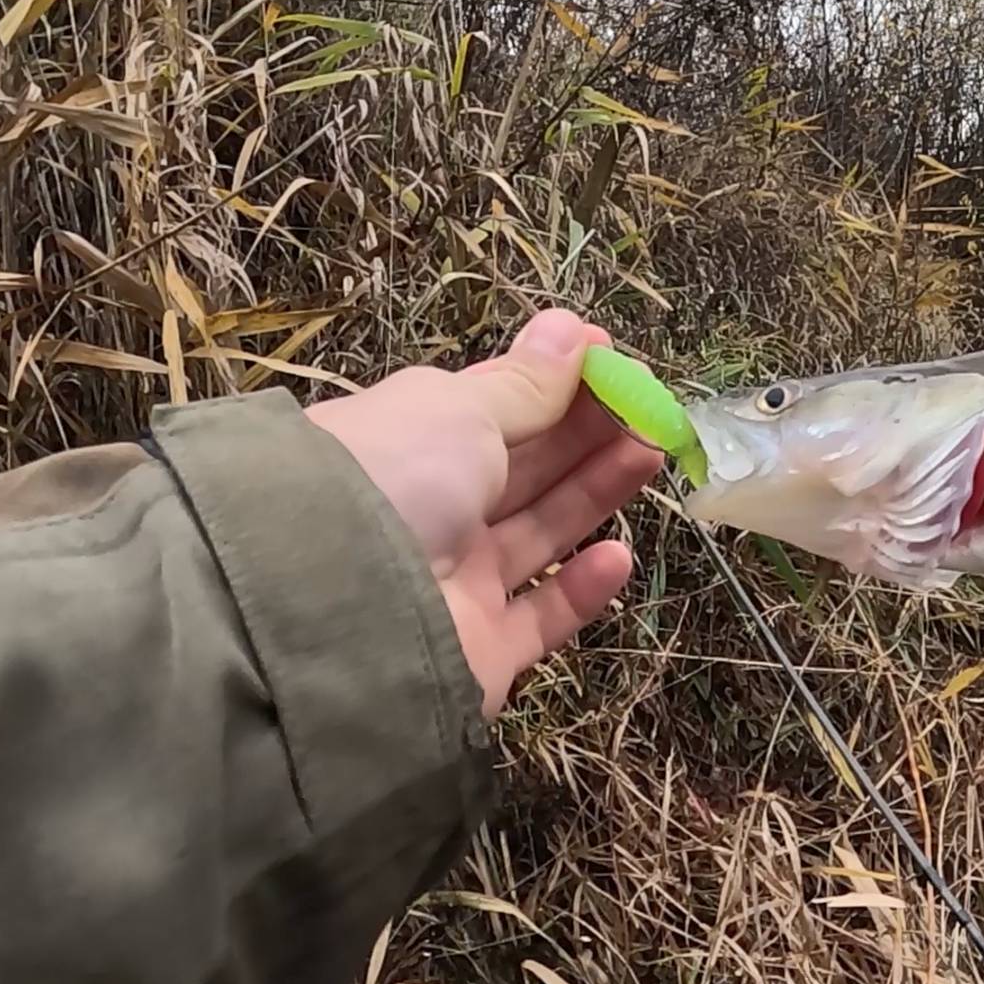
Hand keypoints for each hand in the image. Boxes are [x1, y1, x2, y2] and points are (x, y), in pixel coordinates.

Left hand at [303, 309, 664, 715]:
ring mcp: (454, 584)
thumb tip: (573, 331)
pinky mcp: (480, 651)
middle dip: (586, 433)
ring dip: (595, 492)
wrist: (334, 608)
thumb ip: (525, 383)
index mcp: (410, 443)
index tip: (609, 357)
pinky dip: (582, 590)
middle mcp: (430, 511)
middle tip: (649, 405)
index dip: (551, 382)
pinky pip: (540, 616)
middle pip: (522, 468)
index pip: (490, 408)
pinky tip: (617, 555)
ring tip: (649, 453)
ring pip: (538, 532)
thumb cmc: (394, 477)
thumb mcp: (460, 411)